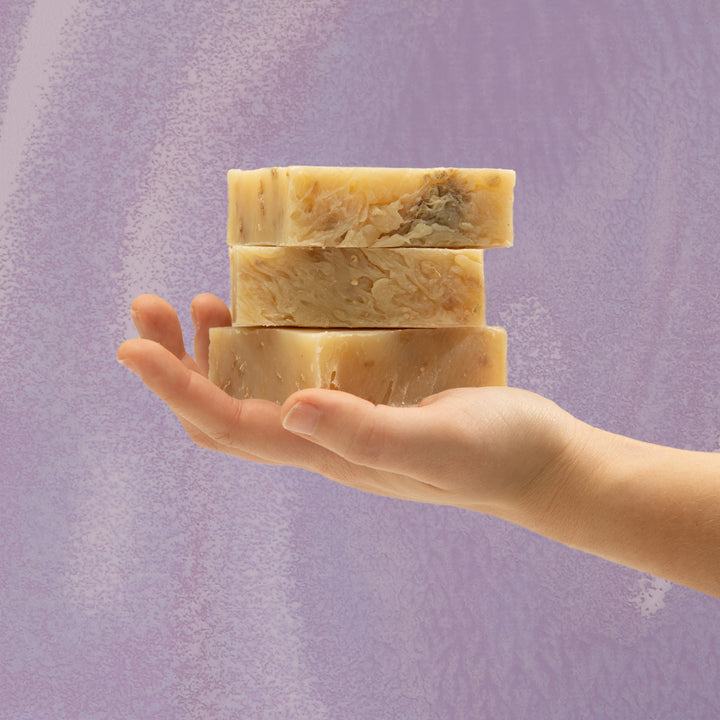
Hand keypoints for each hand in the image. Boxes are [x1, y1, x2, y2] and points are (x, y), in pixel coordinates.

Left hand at [117, 294, 584, 517]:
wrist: (538, 463)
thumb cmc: (496, 454)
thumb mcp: (436, 443)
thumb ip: (367, 433)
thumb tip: (289, 408)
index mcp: (325, 453)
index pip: (226, 425)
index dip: (175, 388)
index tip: (130, 344)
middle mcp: (321, 440)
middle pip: (223, 412)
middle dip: (177, 365)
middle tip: (150, 307)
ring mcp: (342, 420)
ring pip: (255, 392)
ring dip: (216, 353)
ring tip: (204, 303)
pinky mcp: (368, 397)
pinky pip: (298, 373)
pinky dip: (270, 345)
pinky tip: (277, 314)